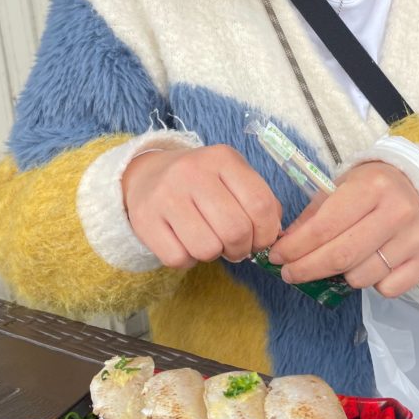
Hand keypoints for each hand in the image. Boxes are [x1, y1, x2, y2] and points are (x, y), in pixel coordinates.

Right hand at [122, 145, 281, 268]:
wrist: (148, 175)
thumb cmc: (201, 182)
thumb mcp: (232, 176)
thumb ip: (259, 200)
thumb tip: (274, 235)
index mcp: (222, 158)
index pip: (260, 204)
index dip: (267, 233)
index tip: (261, 241)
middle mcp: (193, 171)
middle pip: (235, 230)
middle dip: (241, 249)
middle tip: (236, 248)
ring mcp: (166, 195)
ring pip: (207, 248)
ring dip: (214, 254)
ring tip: (208, 241)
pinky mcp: (145, 219)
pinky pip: (178, 258)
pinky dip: (187, 260)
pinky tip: (185, 243)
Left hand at [267, 161, 418, 296]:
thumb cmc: (373, 188)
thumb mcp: (340, 188)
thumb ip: (312, 217)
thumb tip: (284, 247)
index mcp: (372, 187)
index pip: (324, 227)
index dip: (296, 247)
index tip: (278, 257)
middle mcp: (397, 211)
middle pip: (341, 257)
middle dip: (307, 269)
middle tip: (289, 273)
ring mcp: (415, 237)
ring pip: (362, 277)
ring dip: (341, 277)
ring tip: (337, 263)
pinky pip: (388, 288)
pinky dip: (372, 284)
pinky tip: (369, 266)